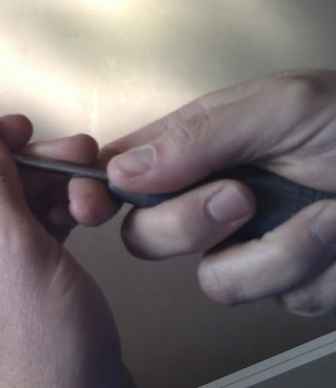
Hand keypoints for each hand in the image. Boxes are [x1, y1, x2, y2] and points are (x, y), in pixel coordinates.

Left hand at [0, 116, 129, 387]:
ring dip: (56, 190)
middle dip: (34, 168)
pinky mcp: (25, 282)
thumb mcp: (14, 253)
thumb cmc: (41, 357)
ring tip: (91, 189)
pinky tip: (88, 210)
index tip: (19, 129)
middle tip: (72, 156)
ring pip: (18, 206)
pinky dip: (63, 215)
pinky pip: (38, 231)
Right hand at [74, 70, 335, 315]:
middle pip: (147, 239)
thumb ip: (197, 135)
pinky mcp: (292, 282)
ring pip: (216, 282)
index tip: (96, 204)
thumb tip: (122, 171)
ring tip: (325, 215)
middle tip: (242, 196)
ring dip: (279, 253)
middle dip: (191, 226)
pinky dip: (320, 272)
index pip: (118, 175)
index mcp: (196, 149)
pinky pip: (282, 301)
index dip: (95, 193)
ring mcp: (251, 245)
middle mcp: (213, 199)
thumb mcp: (283, 106)